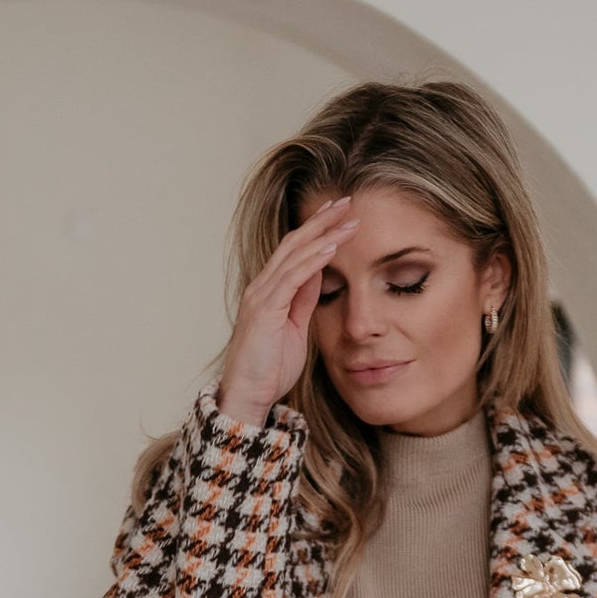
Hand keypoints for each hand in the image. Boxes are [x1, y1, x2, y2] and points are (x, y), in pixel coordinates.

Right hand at [216, 197, 359, 427]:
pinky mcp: (265, 309)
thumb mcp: (295, 328)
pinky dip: (313, 260)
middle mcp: (262, 286)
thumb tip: (319, 274)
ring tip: (347, 218)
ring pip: (294, 254)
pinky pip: (292, 277)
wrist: (249, 395)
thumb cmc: (269, 368)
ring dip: (323, 234)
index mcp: (269, 291)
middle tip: (347, 202)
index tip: (340, 215)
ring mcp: (261, 296)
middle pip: (294, 243)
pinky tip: (331, 247)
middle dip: (321, 221)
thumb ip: (303, 300)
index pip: (295, 250)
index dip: (317, 230)